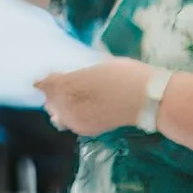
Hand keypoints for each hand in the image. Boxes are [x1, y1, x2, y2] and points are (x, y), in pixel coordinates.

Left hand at [35, 58, 152, 136]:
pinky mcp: (84, 129)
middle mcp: (66, 105)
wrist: (148, 99)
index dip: (46, 79)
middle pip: (48, 99)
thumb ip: (80, 70)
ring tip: (78, 98)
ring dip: (62, 105)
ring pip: (56, 113)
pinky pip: (68, 122)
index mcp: (69, 84)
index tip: (53, 75)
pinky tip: (87, 108)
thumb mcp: (102, 64)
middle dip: (55, 92)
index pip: (44, 83)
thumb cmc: (128, 76)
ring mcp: (74, 119)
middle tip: (70, 84)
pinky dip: (72, 115)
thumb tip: (64, 75)